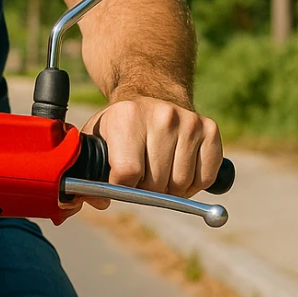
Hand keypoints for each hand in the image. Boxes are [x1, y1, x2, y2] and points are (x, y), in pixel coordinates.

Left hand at [81, 96, 222, 211]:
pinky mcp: (210, 129)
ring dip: (170, 189)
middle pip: (156, 183)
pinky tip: (179, 169)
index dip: (122, 187)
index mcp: (127, 117)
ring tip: (159, 172)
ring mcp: (189, 122)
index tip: (120, 182)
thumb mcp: (96, 139)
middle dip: (146, 190)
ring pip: (182, 184)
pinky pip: (205, 178)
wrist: (151, 95)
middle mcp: (162, 116)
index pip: (127, 173)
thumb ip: (87, 170)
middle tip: (141, 177)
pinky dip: (193, 184)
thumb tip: (96, 201)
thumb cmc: (120, 126)